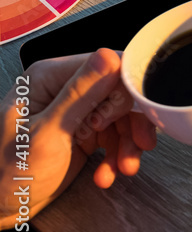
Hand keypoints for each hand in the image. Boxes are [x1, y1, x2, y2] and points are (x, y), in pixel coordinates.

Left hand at [1, 49, 156, 228]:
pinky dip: (117, 156)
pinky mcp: (83, 132)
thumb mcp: (48, 134)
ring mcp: (75, 111)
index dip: (128, 91)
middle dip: (131, 123)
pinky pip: (115, 136)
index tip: (138, 114)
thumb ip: (80, 94)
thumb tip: (109, 57)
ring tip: (125, 167)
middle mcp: (64, 89)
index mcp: (50, 78)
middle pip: (120, 93)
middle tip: (138, 146)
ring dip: (128, 144)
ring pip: (122, 117)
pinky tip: (107, 173)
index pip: (108, 66)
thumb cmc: (7, 173)